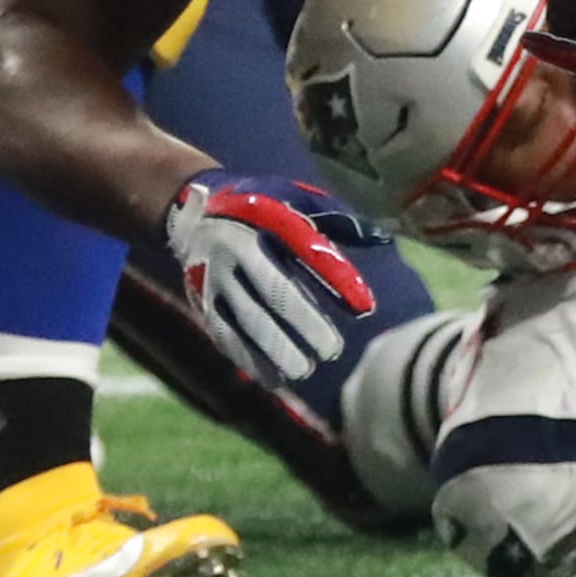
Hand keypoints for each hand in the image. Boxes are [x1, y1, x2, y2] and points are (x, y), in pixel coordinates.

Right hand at [162, 170, 388, 384]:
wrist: (193, 210)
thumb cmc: (261, 205)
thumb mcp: (295, 197)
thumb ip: (337, 218)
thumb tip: (382, 238)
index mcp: (266, 217)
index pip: (307, 250)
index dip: (337, 279)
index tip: (365, 307)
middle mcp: (237, 246)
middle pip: (274, 290)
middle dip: (304, 322)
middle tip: (332, 350)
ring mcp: (215, 274)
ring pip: (246, 317)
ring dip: (275, 348)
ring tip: (304, 370)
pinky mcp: (201, 299)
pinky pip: (223, 333)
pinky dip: (247, 357)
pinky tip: (272, 379)